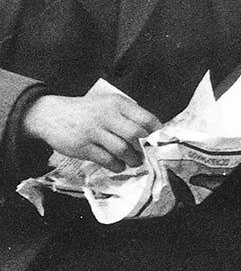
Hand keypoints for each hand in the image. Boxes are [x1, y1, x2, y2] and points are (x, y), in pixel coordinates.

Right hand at [22, 91, 161, 170]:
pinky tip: (118, 166)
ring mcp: (93, 131)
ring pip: (122, 149)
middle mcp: (106, 116)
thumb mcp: (107, 103)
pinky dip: (116, 165)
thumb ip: (127, 114)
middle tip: (145, 155)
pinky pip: (105, 159)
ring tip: (134, 162)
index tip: (158, 140)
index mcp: (117, 103)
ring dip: (132, 159)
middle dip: (144, 148)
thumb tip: (150, 131)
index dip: (155, 131)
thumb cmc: (86, 111)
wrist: (52, 114)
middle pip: (135, 134)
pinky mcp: (82, 146)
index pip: (145, 118)